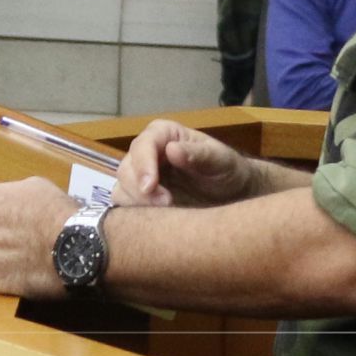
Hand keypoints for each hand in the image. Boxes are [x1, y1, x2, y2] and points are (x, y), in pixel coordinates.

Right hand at [112, 117, 264, 208]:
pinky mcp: (140, 197)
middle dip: (140, 188)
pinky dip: (134, 214)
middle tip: (166, 204)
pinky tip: (155, 221)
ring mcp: (140, 175)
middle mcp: (146, 152)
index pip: (143, 144)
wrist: (234, 194)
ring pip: (122, 188)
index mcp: (163, 134)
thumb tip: (171, 150)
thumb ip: (198, 154)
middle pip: (126, 168)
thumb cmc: (227, 171)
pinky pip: (125, 205)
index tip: (149, 186)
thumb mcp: (220, 160)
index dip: (143, 165)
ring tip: (165, 213)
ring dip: (136, 203)